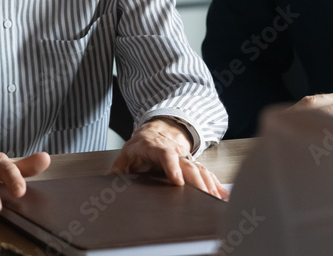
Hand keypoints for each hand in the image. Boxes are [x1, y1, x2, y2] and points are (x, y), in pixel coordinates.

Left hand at [111, 118, 227, 199]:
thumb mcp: (124, 156)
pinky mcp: (193, 165)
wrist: (154, 133)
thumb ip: (117, 170)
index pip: (164, 154)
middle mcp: (173, 151)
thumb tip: (109, 184)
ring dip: (209, 184)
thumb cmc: (139, 148)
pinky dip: (216, 184)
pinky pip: (206, 174)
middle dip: (197, 181)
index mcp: (154, 148)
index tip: (178, 181)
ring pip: (199, 169)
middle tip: (204, 197)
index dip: (172, 166)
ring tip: (216, 200)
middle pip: (187, 164)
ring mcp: (184, 158)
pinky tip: (223, 195)